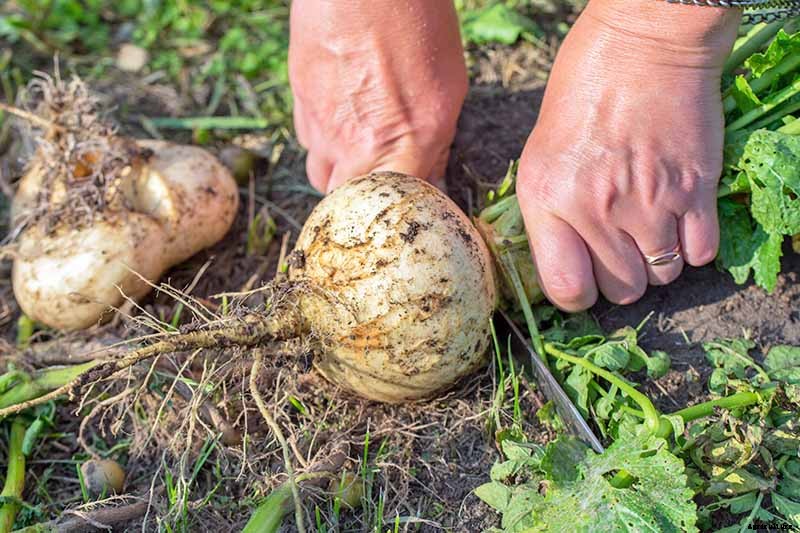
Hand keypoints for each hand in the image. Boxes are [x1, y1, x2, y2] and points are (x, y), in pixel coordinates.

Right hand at [289, 0, 467, 192]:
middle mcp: (359, 146)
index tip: (408, 208)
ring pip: (322, 175)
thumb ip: (437, 142)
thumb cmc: (416, 21)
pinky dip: (324, 140)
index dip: (400, 212)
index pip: (395, 210)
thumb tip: (432, 175)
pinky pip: (309, 141)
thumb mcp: (449, 85)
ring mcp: (324, 127)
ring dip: (340, 172)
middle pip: (347, 204)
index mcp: (406, 145)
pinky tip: (341, 115)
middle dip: (362, 201)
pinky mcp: (300, 103)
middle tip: (379, 183)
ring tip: (359, 149)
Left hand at [516, 0, 739, 310]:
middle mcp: (596, 209)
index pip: (565, 289)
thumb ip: (549, 208)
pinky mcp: (695, 190)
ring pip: (660, 277)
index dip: (576, 293)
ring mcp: (650, 203)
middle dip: (619, 276)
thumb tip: (562, 254)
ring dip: (655, 261)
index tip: (583, 279)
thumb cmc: (584, 86)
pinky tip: (679, 218)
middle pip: (620, 290)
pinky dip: (690, 246)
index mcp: (547, 197)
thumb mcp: (539, 148)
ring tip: (648, 226)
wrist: (644, 41)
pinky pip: (699, 254)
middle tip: (618, 248)